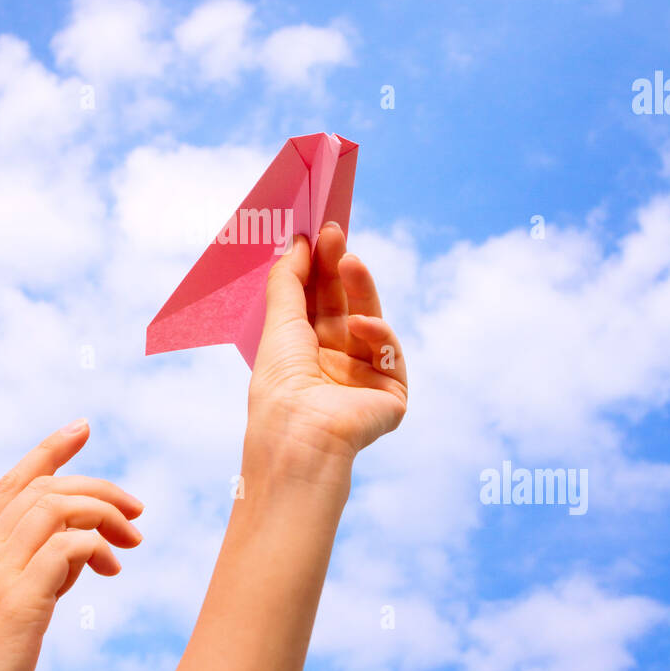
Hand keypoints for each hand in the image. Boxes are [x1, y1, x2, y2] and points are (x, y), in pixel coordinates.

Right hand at [0, 420, 143, 670]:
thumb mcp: (9, 612)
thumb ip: (36, 576)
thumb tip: (80, 555)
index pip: (13, 483)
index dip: (49, 451)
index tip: (82, 427)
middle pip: (45, 487)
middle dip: (99, 486)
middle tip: (138, 509)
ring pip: (57, 505)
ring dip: (105, 512)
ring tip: (133, 540)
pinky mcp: (19, 600)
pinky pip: (67, 545)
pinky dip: (97, 546)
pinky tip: (111, 570)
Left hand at [247, 224, 407, 479]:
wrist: (300, 437)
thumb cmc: (279, 387)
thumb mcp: (279, 324)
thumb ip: (289, 281)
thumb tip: (297, 243)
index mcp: (304, 352)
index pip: (317, 301)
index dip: (318, 267)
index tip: (319, 233)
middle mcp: (334, 363)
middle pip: (344, 305)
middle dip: (339, 269)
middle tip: (336, 232)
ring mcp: (363, 377)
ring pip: (370, 321)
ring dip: (361, 289)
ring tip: (350, 260)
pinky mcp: (390, 393)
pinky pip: (387, 352)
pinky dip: (377, 334)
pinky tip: (360, 325)